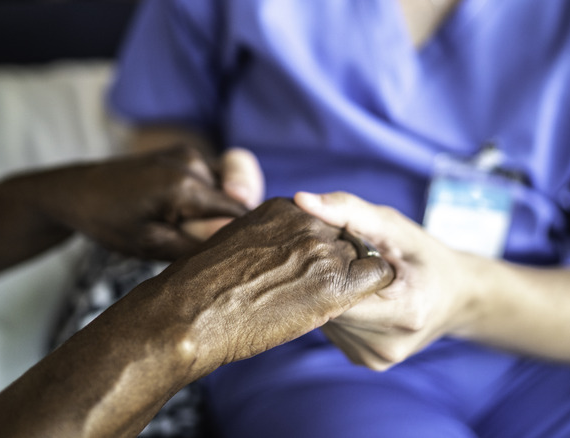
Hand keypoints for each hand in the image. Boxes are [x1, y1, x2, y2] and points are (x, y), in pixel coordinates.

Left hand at [23, 145, 247, 259]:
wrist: (75, 191)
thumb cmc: (108, 221)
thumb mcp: (151, 245)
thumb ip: (198, 245)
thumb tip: (238, 244)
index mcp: (185, 186)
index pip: (241, 213)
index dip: (246, 235)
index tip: (240, 255)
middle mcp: (193, 161)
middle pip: (241, 197)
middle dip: (234, 221)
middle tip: (205, 238)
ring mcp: (189, 153)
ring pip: (231, 188)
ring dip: (220, 210)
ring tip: (189, 226)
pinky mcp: (185, 153)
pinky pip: (216, 179)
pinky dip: (211, 198)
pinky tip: (184, 213)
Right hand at [146, 197, 394, 374]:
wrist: (190, 313)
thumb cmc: (200, 289)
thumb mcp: (232, 243)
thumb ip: (266, 239)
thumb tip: (276, 254)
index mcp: (282, 208)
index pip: (323, 223)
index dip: (320, 250)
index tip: (305, 271)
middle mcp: (306, 221)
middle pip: (345, 238)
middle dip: (338, 265)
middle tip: (313, 292)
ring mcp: (322, 249)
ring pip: (362, 256)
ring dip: (351, 280)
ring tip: (323, 303)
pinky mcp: (335, 282)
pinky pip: (378, 275)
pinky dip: (373, 288)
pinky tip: (351, 304)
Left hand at [294, 191, 476, 369]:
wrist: (456, 297)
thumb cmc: (423, 255)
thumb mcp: (392, 226)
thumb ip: (347, 211)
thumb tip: (302, 199)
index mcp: (403, 311)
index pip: (337, 288)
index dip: (326, 263)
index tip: (329, 245)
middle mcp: (387, 344)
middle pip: (327, 307)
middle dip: (325, 278)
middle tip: (337, 258)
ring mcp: (375, 357)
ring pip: (326, 320)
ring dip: (328, 294)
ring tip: (348, 277)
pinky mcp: (366, 361)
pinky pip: (334, 330)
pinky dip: (336, 309)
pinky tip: (352, 295)